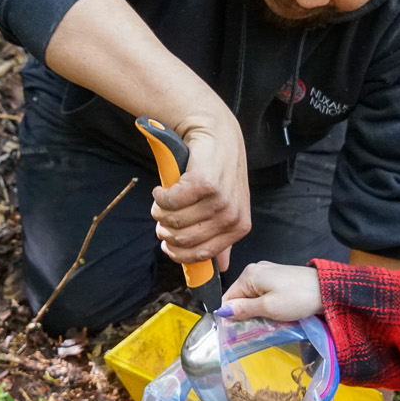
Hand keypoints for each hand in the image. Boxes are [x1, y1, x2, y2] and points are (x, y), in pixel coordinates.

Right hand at [151, 118, 250, 271]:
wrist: (215, 133)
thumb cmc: (218, 170)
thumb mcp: (227, 206)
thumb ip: (221, 238)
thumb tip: (221, 267)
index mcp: (239, 227)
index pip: (200, 255)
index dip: (177, 252)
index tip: (166, 242)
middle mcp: (232, 216)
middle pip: (182, 240)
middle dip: (165, 229)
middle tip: (162, 214)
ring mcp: (219, 200)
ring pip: (173, 221)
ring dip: (161, 210)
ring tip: (163, 198)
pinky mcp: (203, 184)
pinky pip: (169, 202)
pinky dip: (160, 195)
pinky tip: (163, 187)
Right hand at [220, 261, 321, 321]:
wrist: (328, 289)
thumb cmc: (297, 298)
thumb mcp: (268, 307)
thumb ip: (243, 309)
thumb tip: (221, 311)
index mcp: (249, 274)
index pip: (227, 298)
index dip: (230, 316)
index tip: (236, 332)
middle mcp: (255, 270)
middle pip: (239, 297)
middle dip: (245, 314)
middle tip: (256, 328)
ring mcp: (268, 272)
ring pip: (252, 297)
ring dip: (257, 311)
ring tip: (268, 322)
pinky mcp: (279, 278)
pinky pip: (264, 294)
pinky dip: (267, 305)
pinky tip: (276, 313)